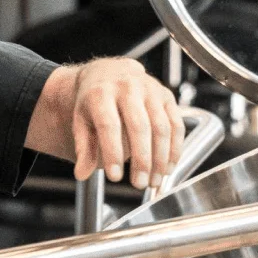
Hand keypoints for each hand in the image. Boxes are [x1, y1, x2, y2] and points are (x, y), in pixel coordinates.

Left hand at [69, 59, 182, 188]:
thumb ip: (83, 148)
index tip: (114, 177)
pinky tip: (168, 168)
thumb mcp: (81, 121)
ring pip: (161, 127)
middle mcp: (127, 87)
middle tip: (139, 184)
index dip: (112, 152)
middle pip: (139, 127)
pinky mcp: (167, 96)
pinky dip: (175, 149)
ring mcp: (150, 90)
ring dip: (161, 158)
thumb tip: (81, 174)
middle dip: (141, 159)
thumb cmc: (94, 102)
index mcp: (101, 93)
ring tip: (154, 181)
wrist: (109, 73)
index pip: (108, 125)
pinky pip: (176, 125)